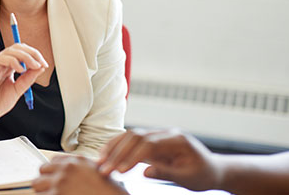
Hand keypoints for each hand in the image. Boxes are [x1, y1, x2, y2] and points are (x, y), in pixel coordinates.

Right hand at [0, 43, 46, 127]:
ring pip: (10, 51)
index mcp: (8, 68)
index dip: (35, 55)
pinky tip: (21, 70)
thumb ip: (27, 79)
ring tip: (34, 66)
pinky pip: (1, 59)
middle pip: (17, 48)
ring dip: (25, 56)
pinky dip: (13, 61)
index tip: (44, 65)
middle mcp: (2, 65)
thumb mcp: (17, 90)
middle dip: (32, 53)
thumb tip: (40, 67)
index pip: (22, 53)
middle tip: (41, 63)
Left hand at [33, 155, 127, 194]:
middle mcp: (67, 168)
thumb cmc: (109, 193)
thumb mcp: (96, 173)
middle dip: (46, 180)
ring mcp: (61, 182)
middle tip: (51, 190)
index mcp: (78, 161)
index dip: (54, 171)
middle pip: (42, 169)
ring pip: (37, 184)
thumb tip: (66, 174)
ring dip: (43, 191)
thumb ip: (80, 170)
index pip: (54, 160)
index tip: (55, 178)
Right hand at [98, 129, 222, 191]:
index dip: (131, 157)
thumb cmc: (202, 175)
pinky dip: (117, 146)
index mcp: (177, 140)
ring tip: (100, 161)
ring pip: (130, 135)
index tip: (119, 171)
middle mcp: (165, 133)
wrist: (211, 169)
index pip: (148, 144)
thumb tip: (144, 172)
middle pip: (136, 137)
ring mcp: (157, 135)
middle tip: (104, 169)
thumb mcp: (188, 178)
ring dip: (113, 148)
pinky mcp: (151, 141)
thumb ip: (167, 173)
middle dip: (117, 153)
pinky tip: (106, 155)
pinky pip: (131, 140)